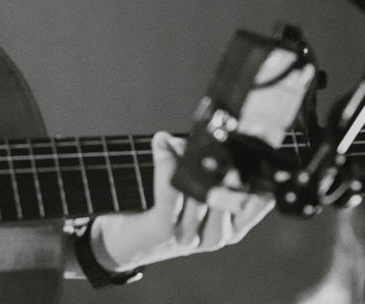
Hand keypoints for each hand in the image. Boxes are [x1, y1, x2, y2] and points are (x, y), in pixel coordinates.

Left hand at [91, 131, 273, 270]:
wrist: (119, 242)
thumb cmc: (156, 211)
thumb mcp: (186, 189)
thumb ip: (195, 166)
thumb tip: (189, 137)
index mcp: (229, 226)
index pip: (255, 204)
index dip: (260, 180)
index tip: (257, 153)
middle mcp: (215, 235)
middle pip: (231, 203)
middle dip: (227, 173)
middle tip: (224, 146)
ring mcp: (190, 237)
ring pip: (200, 200)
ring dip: (192, 166)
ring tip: (185, 142)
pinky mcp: (164, 231)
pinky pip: (170, 199)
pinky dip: (166, 169)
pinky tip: (163, 147)